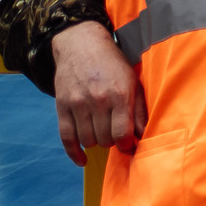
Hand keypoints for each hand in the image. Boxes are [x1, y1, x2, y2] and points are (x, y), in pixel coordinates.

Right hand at [50, 20, 145, 165]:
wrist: (82, 45)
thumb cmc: (113, 65)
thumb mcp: (133, 82)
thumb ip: (140, 110)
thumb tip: (144, 136)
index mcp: (120, 94)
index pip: (123, 133)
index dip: (127, 145)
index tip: (129, 145)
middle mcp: (98, 100)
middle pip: (105, 139)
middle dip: (112, 141)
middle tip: (114, 133)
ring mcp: (77, 103)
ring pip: (87, 141)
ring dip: (96, 142)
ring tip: (101, 132)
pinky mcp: (62, 106)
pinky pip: (66, 138)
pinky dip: (74, 153)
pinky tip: (82, 159)